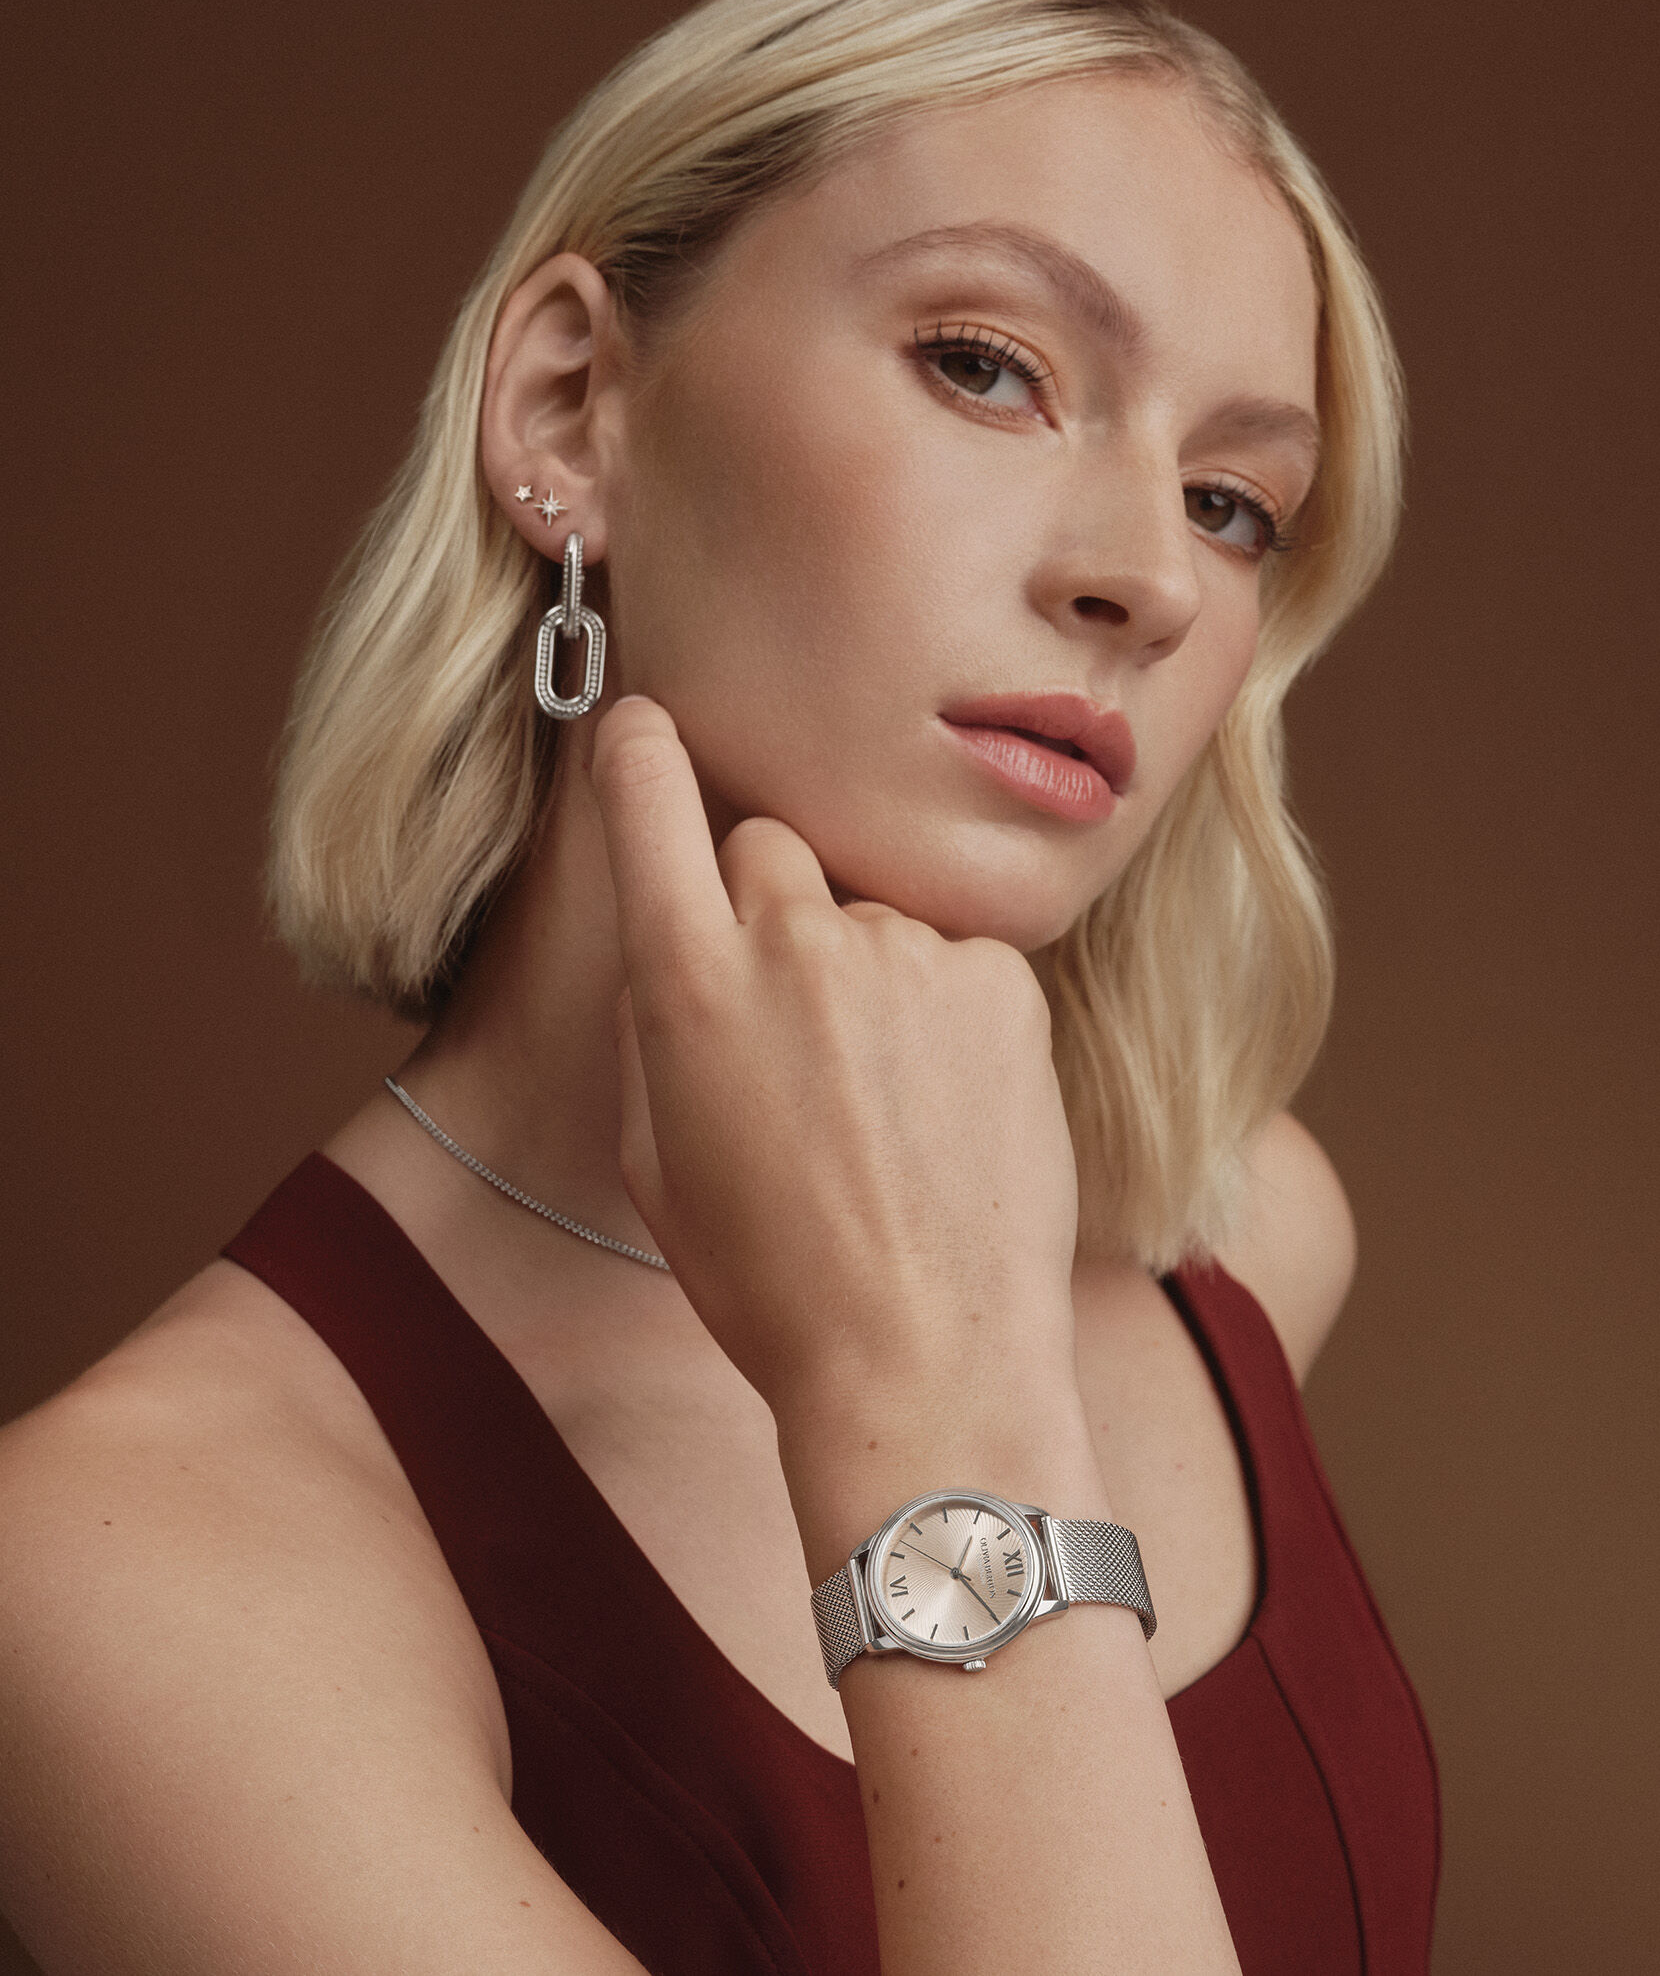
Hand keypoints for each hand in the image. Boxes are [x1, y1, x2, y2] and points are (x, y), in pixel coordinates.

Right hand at [590, 697, 1084, 1502]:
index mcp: (688, 984)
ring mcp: (908, 956)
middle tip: (793, 1022)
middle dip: (766, 906)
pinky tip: (947, 1107)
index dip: (642, 754)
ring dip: (867, 973)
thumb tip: (680, 949)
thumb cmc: (771, 1285)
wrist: (926, 1361)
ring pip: (870, 914)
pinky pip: (954, 957)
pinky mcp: (1001, 981)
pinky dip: (946, 1010)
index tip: (646, 729)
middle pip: (769, 848)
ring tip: (886, 1104)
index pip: (649, 799)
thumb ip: (658, 1027)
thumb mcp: (658, 1162)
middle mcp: (795, 942)